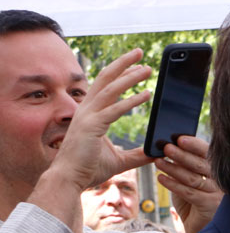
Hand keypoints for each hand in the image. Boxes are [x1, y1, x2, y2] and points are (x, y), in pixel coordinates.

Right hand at [49, 49, 152, 192]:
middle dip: (124, 64)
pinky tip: (146, 95)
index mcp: (90, 113)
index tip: (137, 65)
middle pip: (106, 78)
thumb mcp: (119, 160)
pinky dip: (131, 101)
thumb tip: (155, 153)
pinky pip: (114, 110)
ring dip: (129, 77)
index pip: (105, 86)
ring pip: (110, 89)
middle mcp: (87, 109)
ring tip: (147, 69)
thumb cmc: (88, 168)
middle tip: (141, 53)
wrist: (70, 179)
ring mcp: (88, 116)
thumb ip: (137, 155)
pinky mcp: (92, 126)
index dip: (120, 72)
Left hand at [155, 135, 221, 232]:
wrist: (200, 231)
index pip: (208, 154)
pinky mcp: (210, 206)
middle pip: (201, 164)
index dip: (195, 145)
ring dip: (174, 168)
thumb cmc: (193, 205)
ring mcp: (218, 195)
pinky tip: (161, 179)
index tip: (179, 138)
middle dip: (182, 154)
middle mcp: (221, 182)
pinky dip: (173, 185)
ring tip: (158, 162)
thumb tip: (170, 149)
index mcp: (218, 173)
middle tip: (166, 147)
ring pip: (194, 178)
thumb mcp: (188, 183)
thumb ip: (183, 168)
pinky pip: (190, 193)